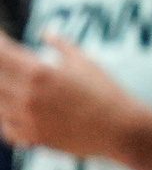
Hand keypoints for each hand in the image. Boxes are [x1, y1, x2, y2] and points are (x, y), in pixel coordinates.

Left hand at [0, 34, 150, 161]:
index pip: (1, 53)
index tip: (1, 38)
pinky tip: (18, 111)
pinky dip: (6, 118)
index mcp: (39, 72)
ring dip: (2, 92)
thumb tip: (46, 32)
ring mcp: (26, 118)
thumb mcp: (85, 62)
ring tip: (15, 86)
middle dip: (1, 68)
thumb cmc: (107, 93)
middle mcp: (27, 95)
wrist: (121, 129)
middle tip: (12, 66)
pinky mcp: (32, 137)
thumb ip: (61, 45)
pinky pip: (5, 127)